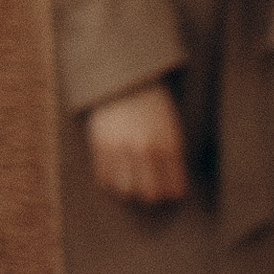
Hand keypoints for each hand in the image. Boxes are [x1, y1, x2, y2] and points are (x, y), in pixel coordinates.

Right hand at [83, 79, 187, 204]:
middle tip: (148, 189)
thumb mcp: (170, 129)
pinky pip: (104, 177)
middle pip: (149, 194)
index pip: (172, 188)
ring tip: (130, 182)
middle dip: (150, 195)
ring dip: (128, 189)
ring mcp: (121, 147)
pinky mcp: (100, 143)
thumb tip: (172, 190)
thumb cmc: (152, 105)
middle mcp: (145, 149)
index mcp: (168, 145)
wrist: (125, 78)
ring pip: (125, 189)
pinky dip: (110, 181)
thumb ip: (171, 158)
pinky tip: (115, 173)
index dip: (170, 193)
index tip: (167, 191)